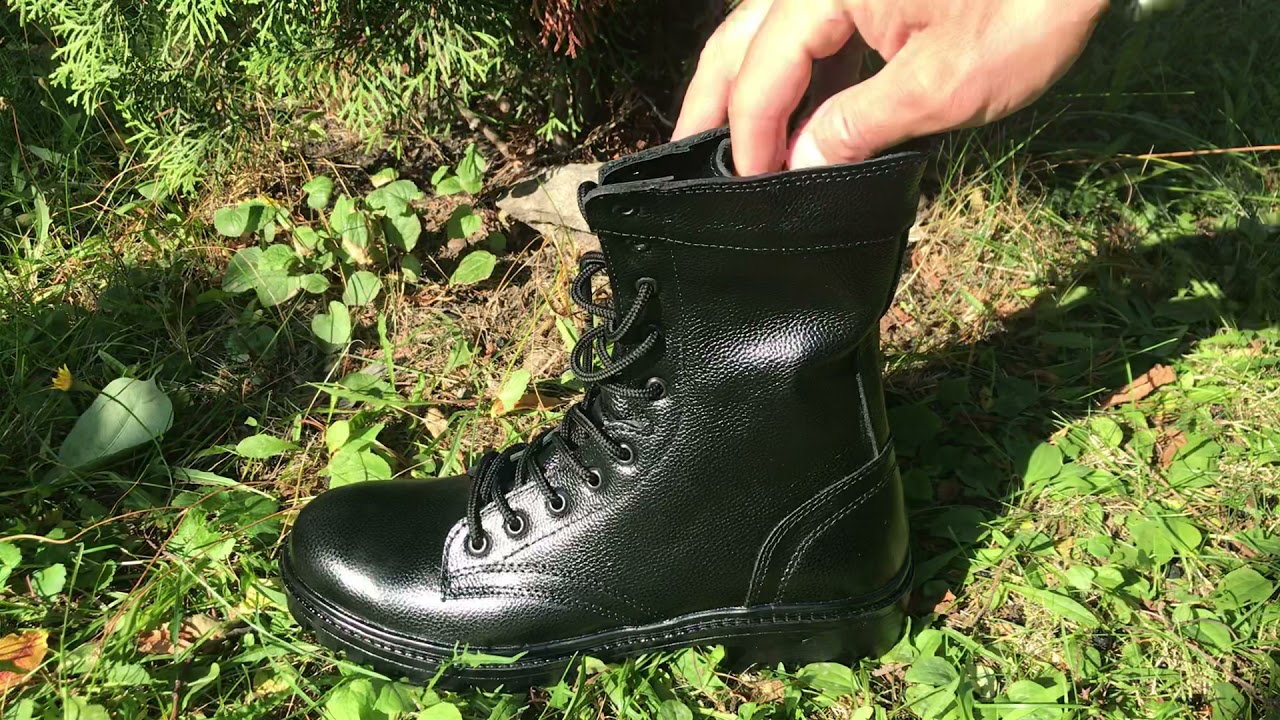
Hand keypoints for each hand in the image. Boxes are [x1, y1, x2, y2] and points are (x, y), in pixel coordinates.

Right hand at [674, 0, 1108, 173]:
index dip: (749, 137)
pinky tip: (789, 121)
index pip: (763, 71)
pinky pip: (811, 34)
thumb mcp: (945, 84)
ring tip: (723, 147)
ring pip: (767, 35)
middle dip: (711, 103)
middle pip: (740, 40)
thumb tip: (801, 170)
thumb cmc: (1031, 7)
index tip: (746, 192)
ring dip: (746, 91)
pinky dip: (793, 79)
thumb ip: (860, 127)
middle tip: (682, 162)